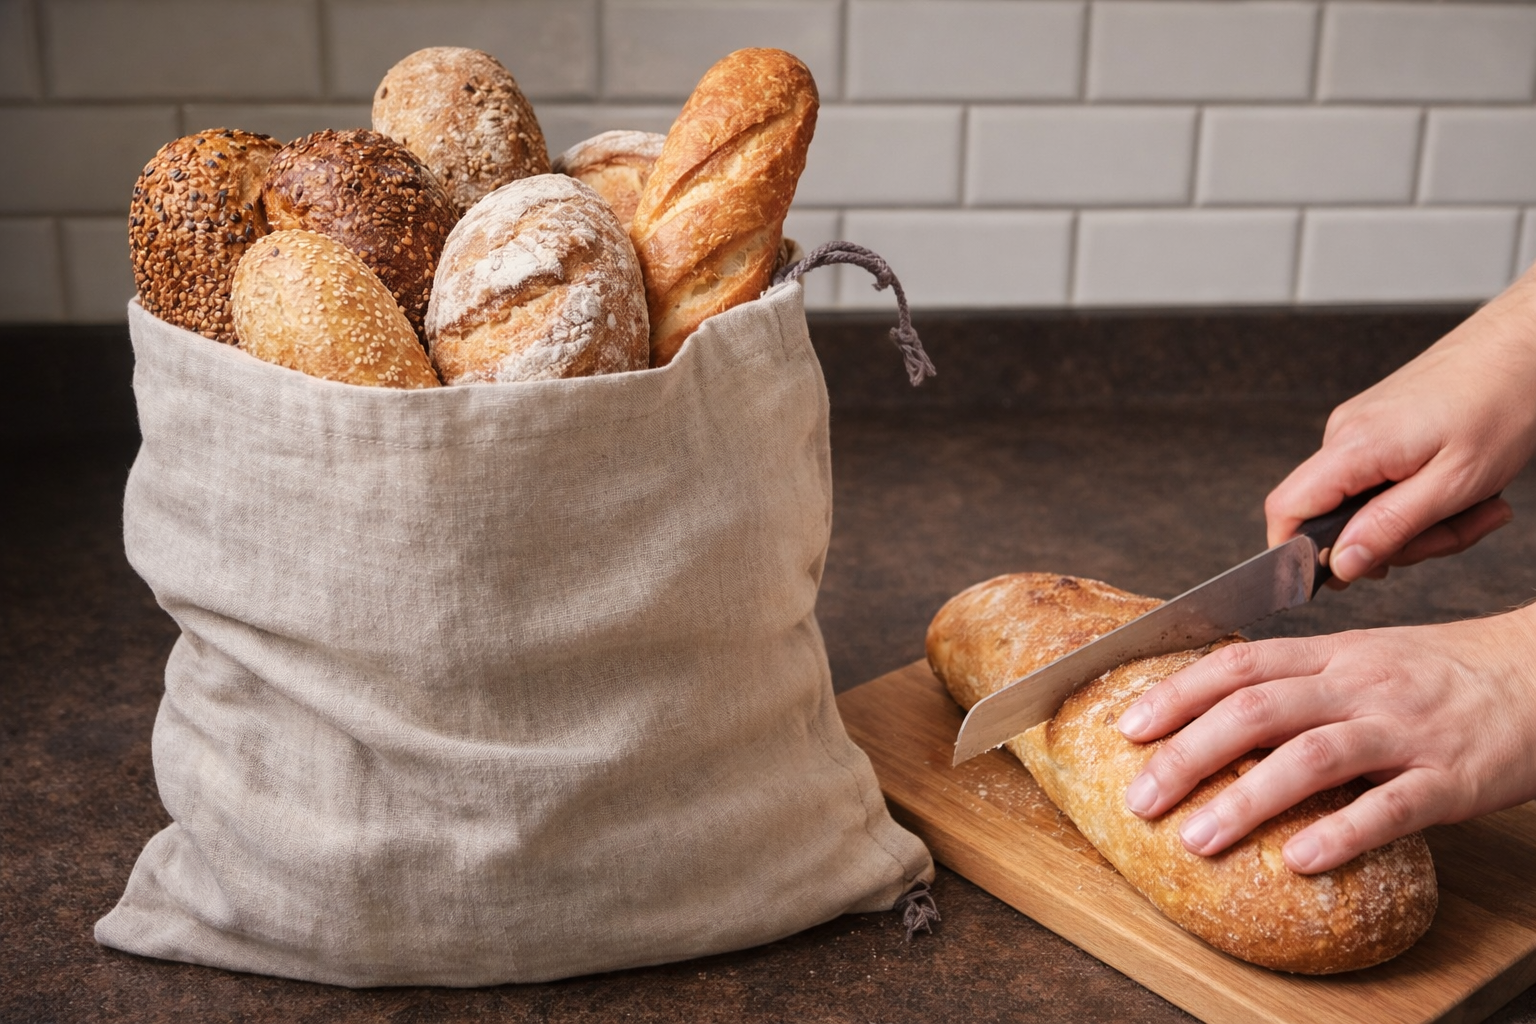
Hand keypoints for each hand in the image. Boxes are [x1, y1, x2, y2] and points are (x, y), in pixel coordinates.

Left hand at [1115, 607, 1535, 872]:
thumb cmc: (1444, 672)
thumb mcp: (1365, 657)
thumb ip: (1298, 679)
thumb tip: (1213, 709)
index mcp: (1332, 654)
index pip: (1237, 664)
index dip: (1176, 694)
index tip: (1126, 727)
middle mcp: (1359, 684)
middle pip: (1257, 709)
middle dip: (1188, 754)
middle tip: (1140, 798)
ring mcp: (1404, 730)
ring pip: (1311, 756)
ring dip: (1246, 799)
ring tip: (1198, 838)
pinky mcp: (1451, 778)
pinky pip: (1390, 806)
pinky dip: (1339, 833)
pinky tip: (1297, 860)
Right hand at [1266, 264, 1535, 583]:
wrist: (1523, 347)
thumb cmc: (1500, 404)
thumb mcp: (1453, 485)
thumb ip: (1391, 528)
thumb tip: (1342, 566)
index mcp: (1354, 447)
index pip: (1285, 509)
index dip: (1297, 553)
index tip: (1340, 578)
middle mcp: (1345, 434)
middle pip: (1334, 517)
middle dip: (1394, 542)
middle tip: (1453, 534)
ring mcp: (1361, 428)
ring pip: (1367, 504)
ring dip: (1421, 522)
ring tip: (1476, 505)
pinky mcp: (1380, 428)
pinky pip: (1384, 482)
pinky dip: (1422, 497)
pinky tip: (1461, 486)